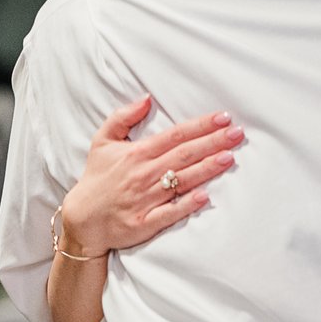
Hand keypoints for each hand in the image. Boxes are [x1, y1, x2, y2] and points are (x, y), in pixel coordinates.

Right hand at [57, 96, 241, 257]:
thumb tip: (146, 99)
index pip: (175, 135)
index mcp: (137, 153)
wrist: (82, 219)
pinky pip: (169, 213)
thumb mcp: (102, 141)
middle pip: (184, 155)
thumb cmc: (97, 178)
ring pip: (181, 181)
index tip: (223, 118)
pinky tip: (204, 197)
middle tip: (238, 134)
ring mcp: (145, 199)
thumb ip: (122, 117)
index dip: (201, 126)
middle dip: (213, 143)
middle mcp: (144, 174)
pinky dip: (186, 205)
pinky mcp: (145, 222)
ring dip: (206, 169)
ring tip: (229, 157)